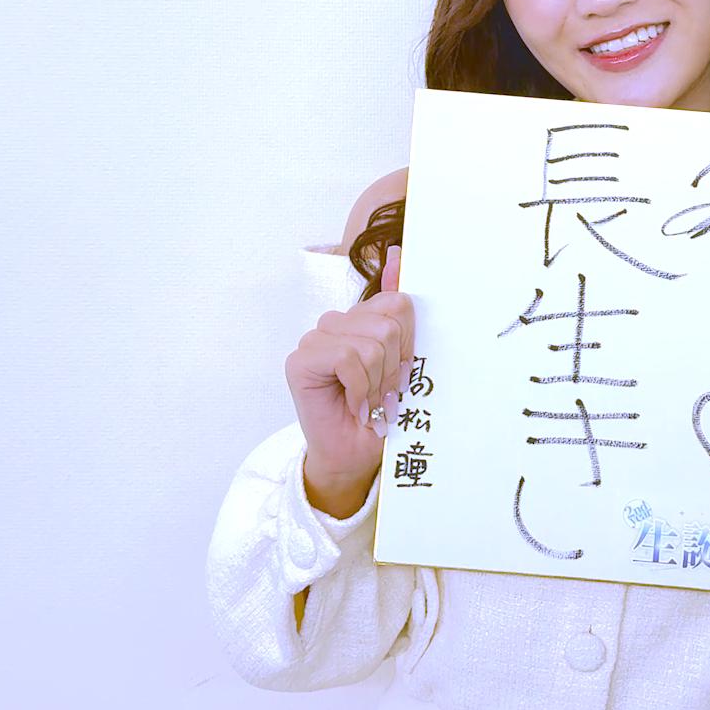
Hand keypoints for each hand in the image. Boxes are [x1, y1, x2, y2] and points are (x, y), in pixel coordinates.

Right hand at [284, 245, 411, 516]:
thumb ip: (397, 313)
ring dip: (376, 383)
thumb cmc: (377, 414)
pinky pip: (347, 358)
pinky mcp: (300, 360)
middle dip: (393, 368)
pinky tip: (352, 405)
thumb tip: (399, 253)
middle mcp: (335, 324)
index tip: (403, 376)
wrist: (352, 456)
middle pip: (388, 323)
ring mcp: (314, 340)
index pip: (398, 303)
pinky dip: (358, 389)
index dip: (409, 344)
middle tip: (384, 395)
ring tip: (368, 402)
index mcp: (361, 320)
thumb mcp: (400, 362)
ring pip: (370, 343)